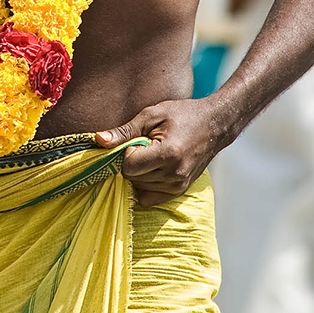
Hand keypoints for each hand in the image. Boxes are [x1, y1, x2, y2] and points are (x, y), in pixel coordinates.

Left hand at [96, 97, 221, 205]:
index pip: (129, 167)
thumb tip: (98, 140)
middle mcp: (174, 175)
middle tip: (145, 145)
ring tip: (153, 154)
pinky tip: (153, 168)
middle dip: (132, 162)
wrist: (215, 125)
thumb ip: (124, 131)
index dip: (128, 152)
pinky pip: (150, 198)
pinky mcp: (180, 191)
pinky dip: (145, 184)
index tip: (139, 141)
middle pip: (133, 178)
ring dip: (139, 173)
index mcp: (168, 155)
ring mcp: (178, 186)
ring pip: (139, 188)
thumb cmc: (182, 114)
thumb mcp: (151, 115)